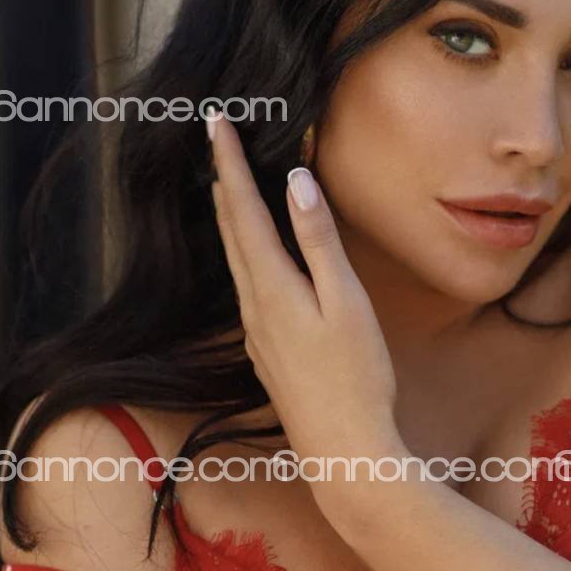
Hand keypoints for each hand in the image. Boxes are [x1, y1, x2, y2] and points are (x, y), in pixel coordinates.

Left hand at [208, 112, 404, 511]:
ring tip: (225, 186)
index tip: (214, 121)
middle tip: (215, 140)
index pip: (242, 209)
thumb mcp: (346, 302)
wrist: (342, 449)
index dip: (228, 162)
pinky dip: (244, 254)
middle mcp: (252, 307)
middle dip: (222, 182)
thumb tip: (296, 183)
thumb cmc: (356, 378)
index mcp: (272, 287)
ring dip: (228, 218)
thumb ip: (320, 241)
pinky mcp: (266, 352)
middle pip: (230, 231)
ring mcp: (255, 332)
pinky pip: (247, 288)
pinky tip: (252, 257)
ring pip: (234, 260)